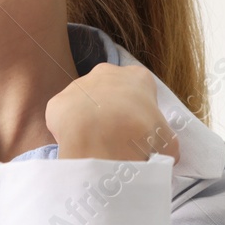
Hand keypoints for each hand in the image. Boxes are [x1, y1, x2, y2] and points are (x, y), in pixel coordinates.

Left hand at [46, 63, 180, 161]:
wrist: (102, 136)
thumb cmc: (142, 132)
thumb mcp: (167, 141)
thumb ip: (164, 142)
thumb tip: (161, 152)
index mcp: (137, 77)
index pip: (141, 92)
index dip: (140, 114)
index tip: (137, 132)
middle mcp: (106, 73)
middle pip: (110, 93)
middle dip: (112, 113)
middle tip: (115, 139)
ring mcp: (78, 85)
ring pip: (85, 104)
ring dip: (89, 121)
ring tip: (94, 145)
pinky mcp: (57, 102)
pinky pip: (64, 118)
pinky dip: (68, 131)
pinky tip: (76, 145)